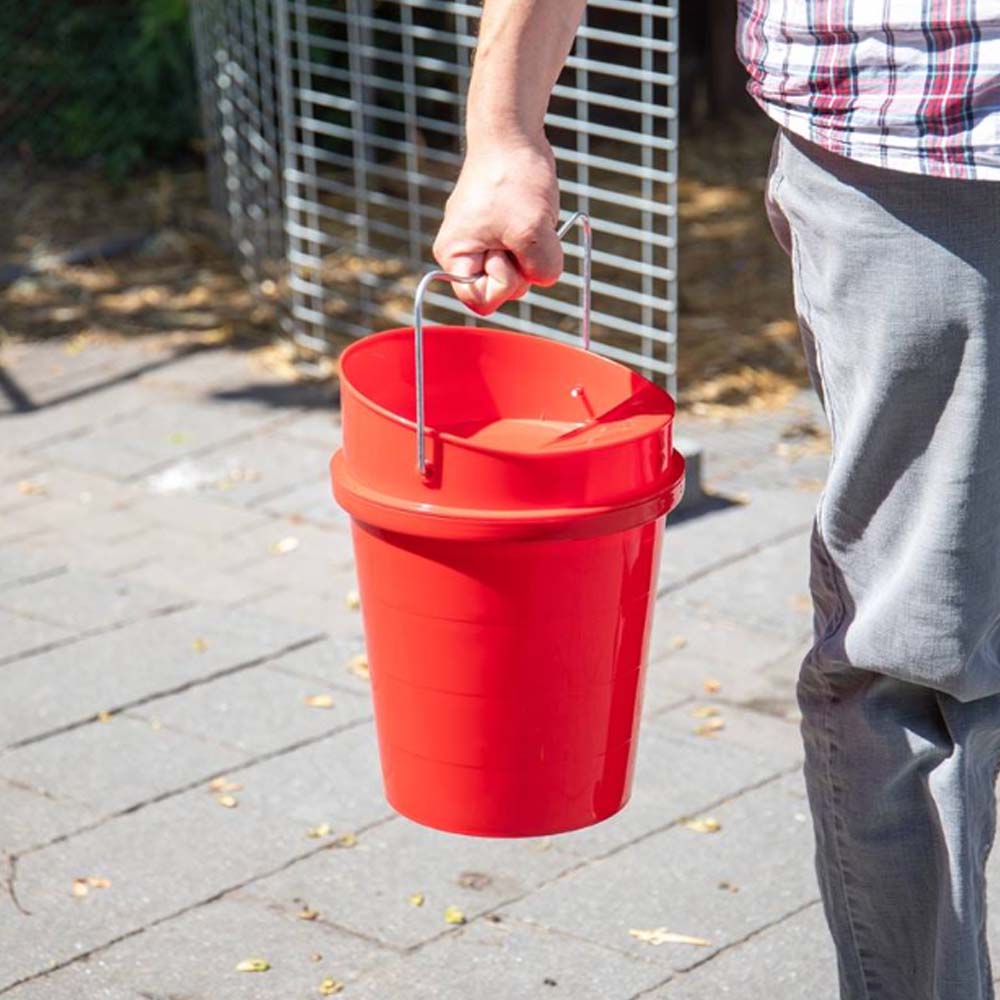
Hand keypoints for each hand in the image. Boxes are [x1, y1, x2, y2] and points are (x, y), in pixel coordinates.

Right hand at [432, 136, 562, 315]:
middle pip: (504, 291)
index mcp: (456, 257)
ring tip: (526, 218)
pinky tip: (530, 215)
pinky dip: (536, 240)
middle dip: (522, 265)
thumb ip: (541, 268)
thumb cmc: (513, 176)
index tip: (507, 253)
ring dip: (533, 251)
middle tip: (518, 228)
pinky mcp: (503, 235)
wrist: (512, 134)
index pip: (481, 301)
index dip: (503, 286)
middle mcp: (466, 255)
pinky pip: (526, 255)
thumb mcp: (533, 230)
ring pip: (520, 274)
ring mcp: (485, 245)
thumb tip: (545, 278)